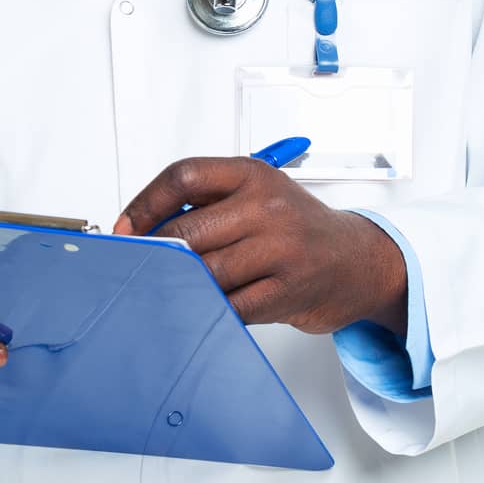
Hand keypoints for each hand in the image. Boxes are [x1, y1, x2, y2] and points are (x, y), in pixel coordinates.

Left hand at [114, 158, 407, 337]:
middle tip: (136, 267)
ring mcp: (279, 250)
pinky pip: (229, 305)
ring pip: (203, 272)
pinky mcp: (286, 291)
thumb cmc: (297, 228)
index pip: (184, 177)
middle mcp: (266, 206)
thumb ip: (210, 203)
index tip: (125, 228)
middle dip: (154, 253)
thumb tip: (143, 227)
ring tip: (164, 289)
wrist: (358, 261)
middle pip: (186, 231)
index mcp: (253, 174)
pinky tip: (198, 308)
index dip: (145, 203)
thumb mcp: (259, 194)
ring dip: (177, 285)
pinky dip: (206, 309)